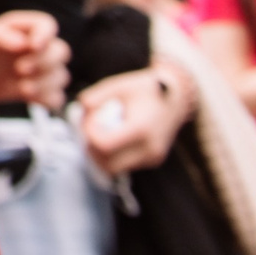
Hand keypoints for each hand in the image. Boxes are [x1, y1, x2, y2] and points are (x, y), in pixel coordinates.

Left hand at [0, 10, 70, 110]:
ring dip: (45, 84)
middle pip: (62, 51)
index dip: (45, 35)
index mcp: (27, 28)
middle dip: (44, 62)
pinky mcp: (42, 92)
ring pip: (61, 76)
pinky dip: (47, 100)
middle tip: (20, 69)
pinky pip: (57, 98)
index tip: (33, 46)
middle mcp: (41, 48)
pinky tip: (28, 97)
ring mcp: (44, 71)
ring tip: (23, 88)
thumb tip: (22, 43)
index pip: (47, 25)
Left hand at [77, 61, 195, 175]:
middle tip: (89, 131)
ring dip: (102, 155)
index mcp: (140, 129)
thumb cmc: (144, 89)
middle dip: (92, 150)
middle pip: (108, 164)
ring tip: (100, 133)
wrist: (175, 98)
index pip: (105, 145)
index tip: (88, 121)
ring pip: (116, 168)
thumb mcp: (118, 85)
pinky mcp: (153, 160)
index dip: (89, 135)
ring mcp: (153, 158)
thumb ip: (95, 97)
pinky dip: (114, 155)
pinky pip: (126, 165)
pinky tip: (113, 137)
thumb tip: (80, 109)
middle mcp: (149, 148)